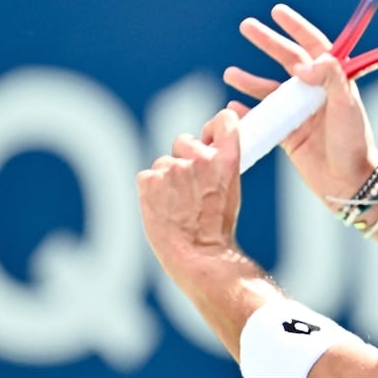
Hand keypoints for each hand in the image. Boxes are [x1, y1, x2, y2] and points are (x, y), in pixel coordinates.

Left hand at [137, 109, 243, 293]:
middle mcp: (201, 158)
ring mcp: (174, 168)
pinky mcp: (150, 179)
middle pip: (184, 141)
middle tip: (189, 187)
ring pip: (164, 163)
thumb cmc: (217, 229)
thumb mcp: (231, 190)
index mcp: (227, 159)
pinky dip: (151, 191)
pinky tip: (163, 209)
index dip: (213, 127)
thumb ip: (218, 165)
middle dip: (184, 158)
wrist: (200, 256)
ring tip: (177, 206)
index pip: (223, 121)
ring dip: (166, 179)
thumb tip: (204, 148)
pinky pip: (147, 176)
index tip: (209, 136)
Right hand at [222, 4, 377, 206]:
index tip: (278, 12)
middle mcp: (315, 93)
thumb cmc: (353, 143)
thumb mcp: (346, 106)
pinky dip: (248, 111)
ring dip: (251, 80)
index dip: (297, 28)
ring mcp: (301, 113)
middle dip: (268, 42)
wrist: (349, 183)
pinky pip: (264, 118)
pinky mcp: (289, 134)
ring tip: (230, 73)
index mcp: (334, 82)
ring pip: (271, 90)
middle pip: (288, 60)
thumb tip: (304, 62)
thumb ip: (329, 78)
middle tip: (246, 26)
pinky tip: (233, 107)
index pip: (315, 46)